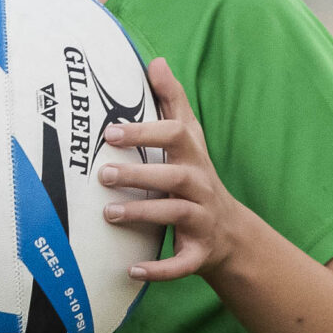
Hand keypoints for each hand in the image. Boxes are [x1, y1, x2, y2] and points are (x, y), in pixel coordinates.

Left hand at [99, 57, 257, 283]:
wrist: (229, 233)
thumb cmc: (196, 176)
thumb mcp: (189, 139)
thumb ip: (172, 101)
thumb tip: (156, 61)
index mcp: (193, 157)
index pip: (175, 137)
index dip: (145, 133)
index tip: (110, 132)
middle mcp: (201, 186)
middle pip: (176, 176)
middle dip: (140, 175)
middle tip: (102, 174)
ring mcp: (203, 220)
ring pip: (177, 216)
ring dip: (143, 213)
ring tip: (108, 214)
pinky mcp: (200, 253)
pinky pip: (182, 263)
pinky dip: (159, 269)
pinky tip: (131, 271)